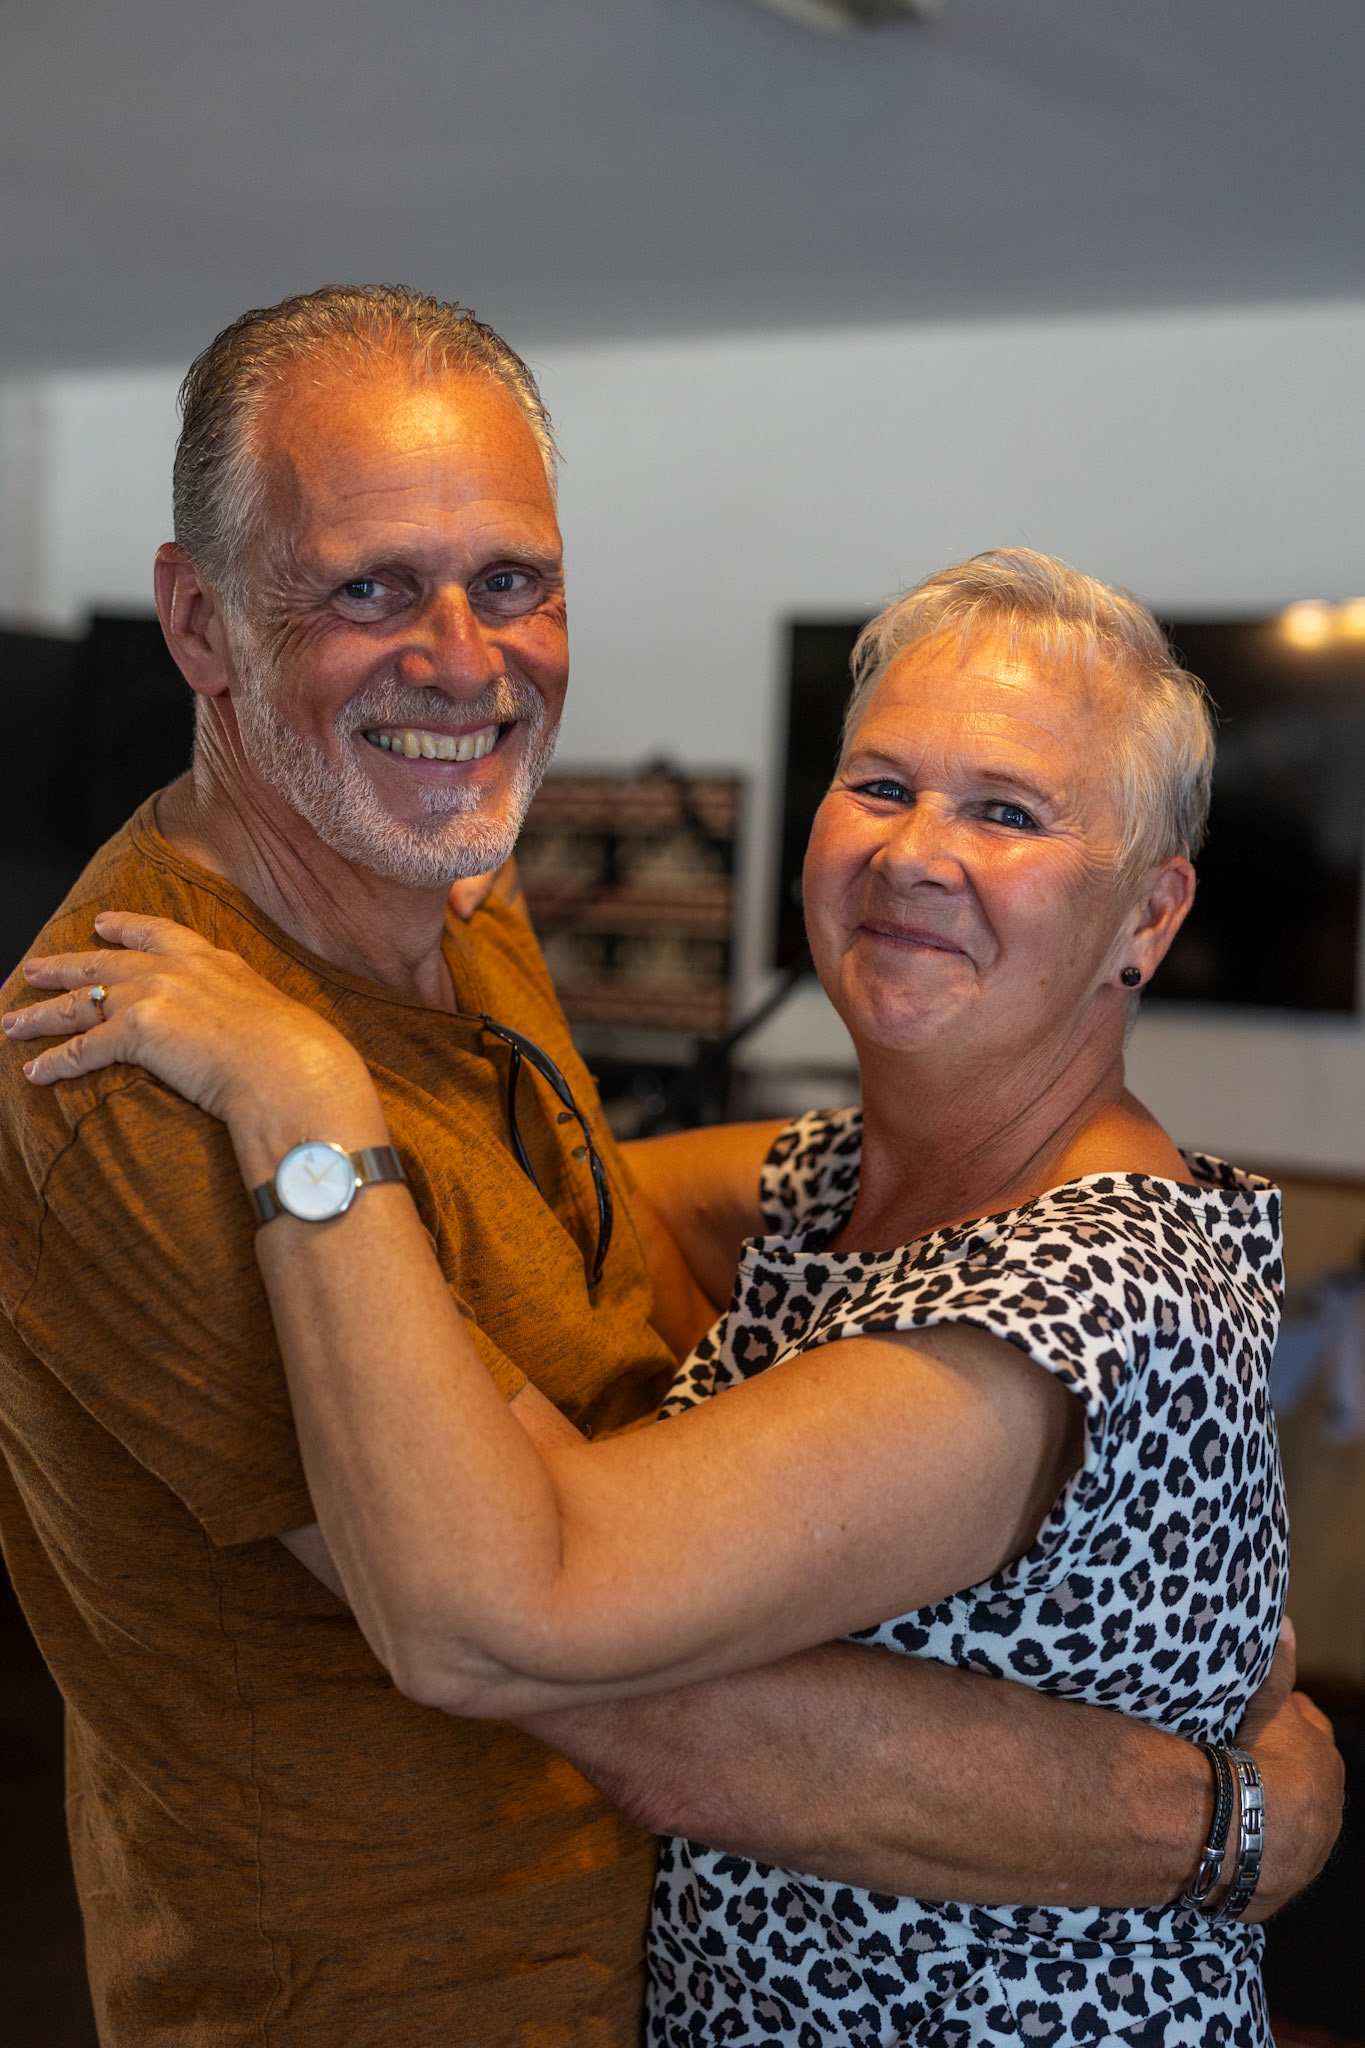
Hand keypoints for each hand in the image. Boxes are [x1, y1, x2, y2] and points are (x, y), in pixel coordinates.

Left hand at [2, 912, 377, 1167]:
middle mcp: (175, 969)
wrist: (291, 1067)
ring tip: (12, 1023)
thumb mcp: (274, 1011)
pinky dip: (54, 1061)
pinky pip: (82, 1048)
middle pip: (103, 963)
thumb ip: (249, 1008)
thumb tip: (258, 1029)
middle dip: (63, 967)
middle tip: (32, 969)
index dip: (124, 928)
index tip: (102, 924)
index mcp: (211, 961)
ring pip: (80, 1003)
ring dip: (41, 1014)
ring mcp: (152, 995)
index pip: (157, 934)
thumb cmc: (296, 1052)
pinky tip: (34, 1071)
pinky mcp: (135, 1031)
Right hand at [1233, 1618, 1343, 1919]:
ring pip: (1292, 1825)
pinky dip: (1250, 1849)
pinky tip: (1225, 1841)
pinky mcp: (1278, 1888)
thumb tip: (1287, 1625)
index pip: (1311, 1731)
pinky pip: (1264, 1863)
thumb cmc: (1250, 1756)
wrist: (1239, 1829)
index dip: (1291, 1718)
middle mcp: (1325, 1810)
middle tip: (1253, 1755)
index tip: (1273, 1711)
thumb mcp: (1263, 1704)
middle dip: (1286, 1768)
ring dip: (1270, 1812)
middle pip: (1307, 1781)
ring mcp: (1305, 1853)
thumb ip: (1277, 1668)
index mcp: (1324, 1762)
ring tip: (1234, 1799)